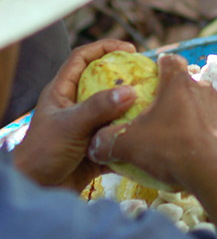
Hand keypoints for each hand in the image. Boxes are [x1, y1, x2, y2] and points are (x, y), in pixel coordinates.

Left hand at [13, 40, 138, 190]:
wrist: (37, 191)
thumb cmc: (43, 154)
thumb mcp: (70, 126)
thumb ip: (98, 108)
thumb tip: (130, 91)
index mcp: (62, 93)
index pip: (81, 59)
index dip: (104, 48)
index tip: (130, 50)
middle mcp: (76, 107)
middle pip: (104, 84)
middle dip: (127, 79)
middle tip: (150, 78)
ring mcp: (87, 128)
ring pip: (115, 113)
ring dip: (135, 111)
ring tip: (156, 107)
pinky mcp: (97, 149)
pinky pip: (120, 139)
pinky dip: (133, 139)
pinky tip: (150, 138)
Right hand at [88, 53, 216, 190]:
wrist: (211, 173)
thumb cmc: (168, 150)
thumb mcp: (127, 145)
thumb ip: (106, 142)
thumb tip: (94, 146)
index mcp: (179, 85)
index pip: (170, 62)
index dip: (161, 66)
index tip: (154, 75)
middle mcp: (206, 91)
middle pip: (189, 87)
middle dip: (177, 98)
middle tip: (163, 118)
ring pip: (208, 108)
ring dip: (196, 118)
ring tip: (184, 138)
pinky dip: (213, 136)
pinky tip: (202, 152)